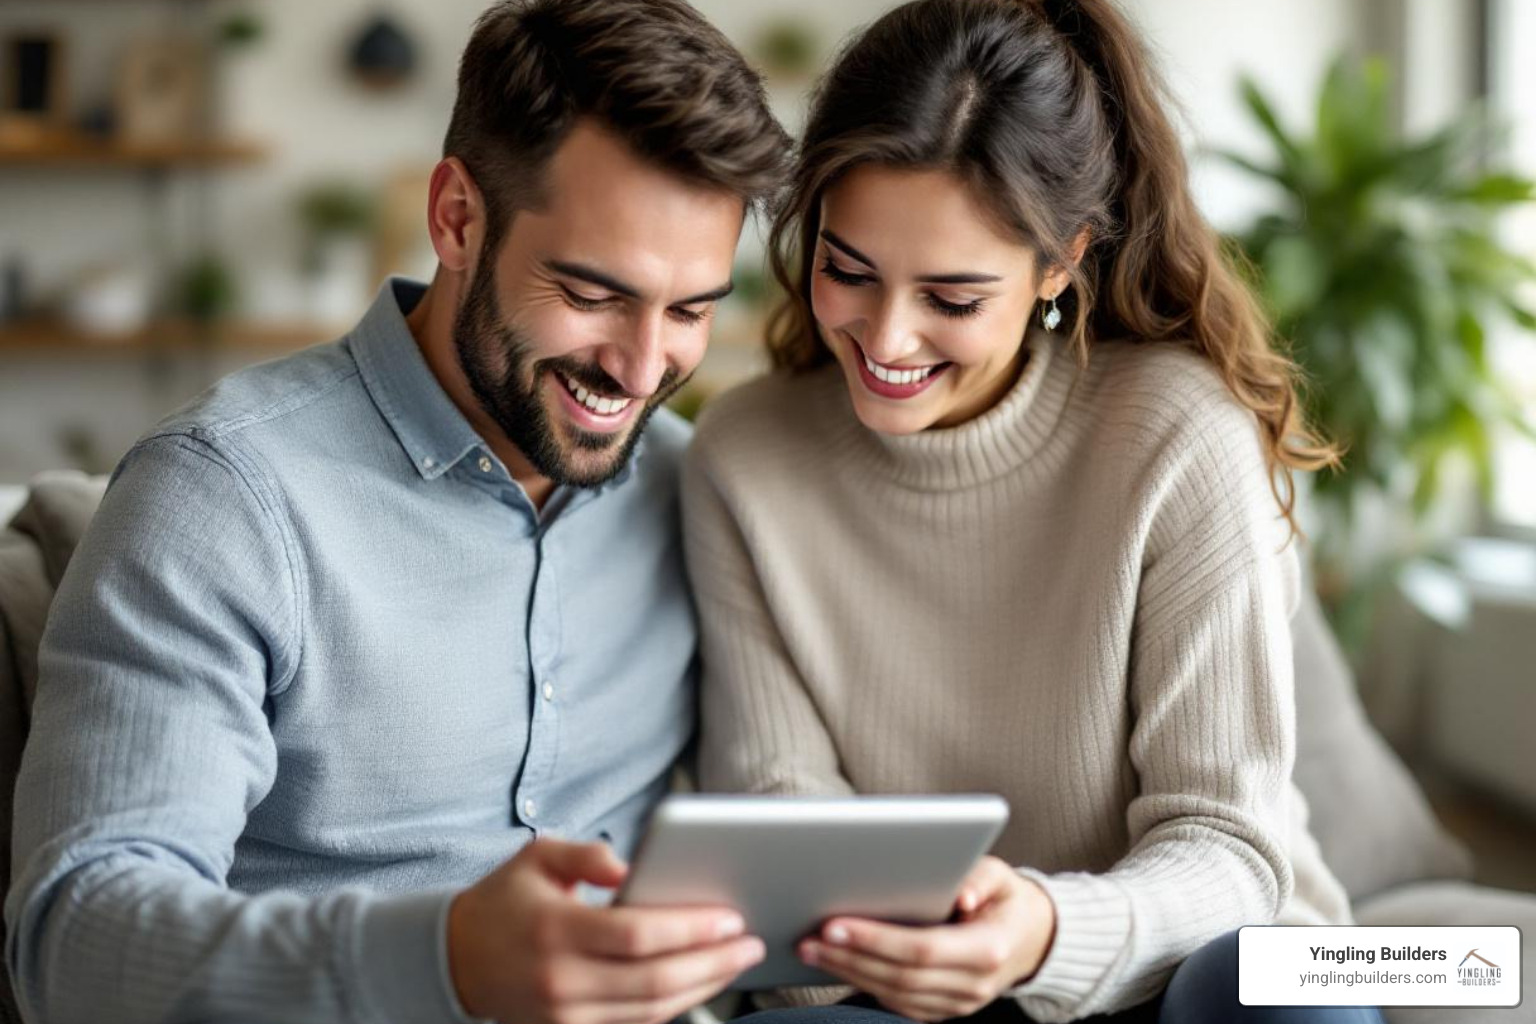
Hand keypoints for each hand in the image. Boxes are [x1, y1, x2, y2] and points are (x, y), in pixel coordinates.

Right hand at [448, 838, 764, 1023]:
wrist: (457, 959)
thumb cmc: (507, 899)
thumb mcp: (537, 857)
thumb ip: (586, 854)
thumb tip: (630, 865)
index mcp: (555, 931)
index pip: (636, 936)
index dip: (689, 928)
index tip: (730, 917)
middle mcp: (560, 981)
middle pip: (654, 981)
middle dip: (712, 963)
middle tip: (751, 943)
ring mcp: (565, 1016)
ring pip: (651, 1010)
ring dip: (702, 988)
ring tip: (737, 961)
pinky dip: (673, 1007)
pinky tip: (700, 983)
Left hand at [798, 856, 1054, 1021]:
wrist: (1030, 937)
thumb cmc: (1005, 897)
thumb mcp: (1001, 875)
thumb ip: (981, 878)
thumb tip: (961, 893)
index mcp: (989, 949)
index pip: (923, 949)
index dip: (876, 939)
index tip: (835, 924)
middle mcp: (974, 985)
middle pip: (901, 977)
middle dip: (850, 958)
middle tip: (809, 937)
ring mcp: (960, 1004)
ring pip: (894, 996)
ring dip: (849, 974)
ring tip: (812, 950)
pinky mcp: (944, 1010)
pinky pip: (899, 1006)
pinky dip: (864, 987)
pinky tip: (837, 966)